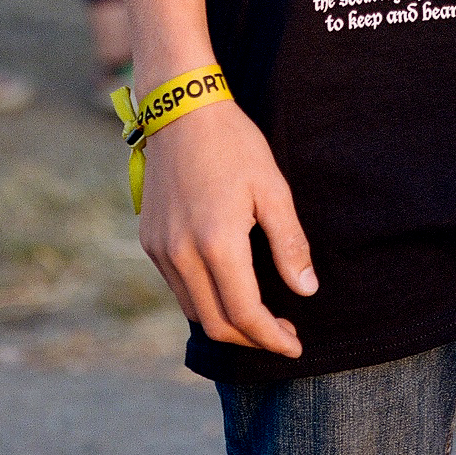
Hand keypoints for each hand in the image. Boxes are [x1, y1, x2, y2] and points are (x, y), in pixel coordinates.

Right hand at [138, 100, 316, 356]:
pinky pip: (178, 287)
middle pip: (216, 324)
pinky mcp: (149, 241)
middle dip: (251, 339)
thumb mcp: (273, 188)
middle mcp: (182, 254)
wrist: (179, 109)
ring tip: (259, 315)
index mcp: (217, 243)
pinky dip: (205, 300)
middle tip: (282, 334)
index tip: (294, 344)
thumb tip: (305, 291)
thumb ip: (290, 243)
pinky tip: (228, 287)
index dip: (272, 338)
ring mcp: (160, 249)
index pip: (245, 315)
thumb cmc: (233, 144)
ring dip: (227, 323)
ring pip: (193, 310)